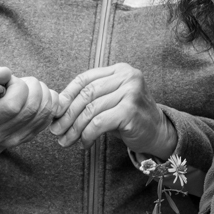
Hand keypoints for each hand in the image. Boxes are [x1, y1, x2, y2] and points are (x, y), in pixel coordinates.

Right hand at [0, 58, 62, 148]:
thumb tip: (3, 74)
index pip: (11, 106)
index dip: (17, 87)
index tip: (10, 79)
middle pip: (30, 109)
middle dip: (33, 87)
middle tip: (23, 81)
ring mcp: (12, 140)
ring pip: (43, 112)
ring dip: (43, 92)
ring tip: (29, 87)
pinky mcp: (27, 138)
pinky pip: (50, 116)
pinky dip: (49, 100)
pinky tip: (37, 95)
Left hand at [50, 63, 176, 156]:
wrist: (158, 132)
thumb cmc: (130, 117)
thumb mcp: (111, 101)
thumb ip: (91, 98)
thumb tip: (58, 107)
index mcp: (120, 70)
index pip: (85, 79)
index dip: (67, 95)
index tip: (55, 111)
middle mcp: (128, 77)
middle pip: (86, 94)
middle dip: (68, 115)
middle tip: (56, 130)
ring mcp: (131, 92)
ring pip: (91, 110)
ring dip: (75, 128)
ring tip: (67, 140)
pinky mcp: (130, 110)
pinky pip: (98, 123)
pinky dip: (87, 135)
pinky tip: (85, 143)